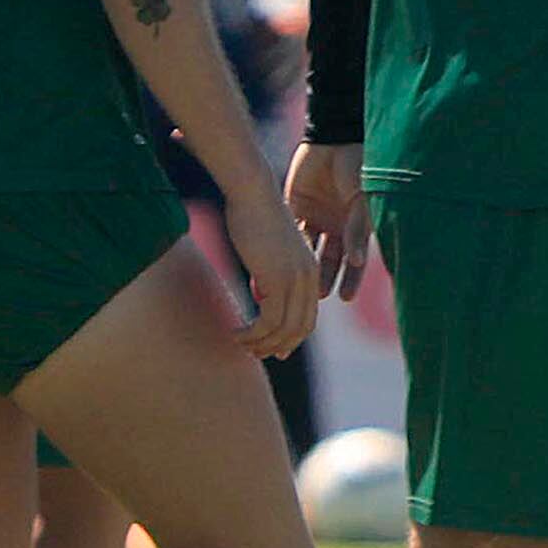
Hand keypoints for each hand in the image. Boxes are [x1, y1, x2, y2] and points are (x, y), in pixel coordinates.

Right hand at [227, 177, 323, 358]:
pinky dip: (252, 333)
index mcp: (310, 271)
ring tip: (241, 344)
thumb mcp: (268, 253)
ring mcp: (296, 280)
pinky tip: (236, 332)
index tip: (271, 348)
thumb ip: (270, 276)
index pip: (307, 317)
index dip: (291, 337)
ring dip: (261, 342)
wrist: (253, 193)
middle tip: (255, 353)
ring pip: (284, 329)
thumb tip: (263, 296)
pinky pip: (268, 321)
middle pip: (300, 328)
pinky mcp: (278, 280)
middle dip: (278, 345)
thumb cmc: (253, 217)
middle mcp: (309, 278)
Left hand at [286, 141, 368, 301]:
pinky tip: (278, 258)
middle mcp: (336, 224)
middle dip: (324, 278)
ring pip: (308, 249)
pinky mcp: (296, 203)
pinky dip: (285, 245)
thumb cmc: (359, 166)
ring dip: (302, 265)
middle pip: (329, 259)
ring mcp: (316, 214)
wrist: (335, 136)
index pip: (355, 259)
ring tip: (294, 283)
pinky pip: (290, 229)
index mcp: (357, 224)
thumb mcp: (363, 200)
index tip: (344, 297)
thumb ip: (359, 229)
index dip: (351, 279)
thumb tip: (358, 261)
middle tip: (316, 297)